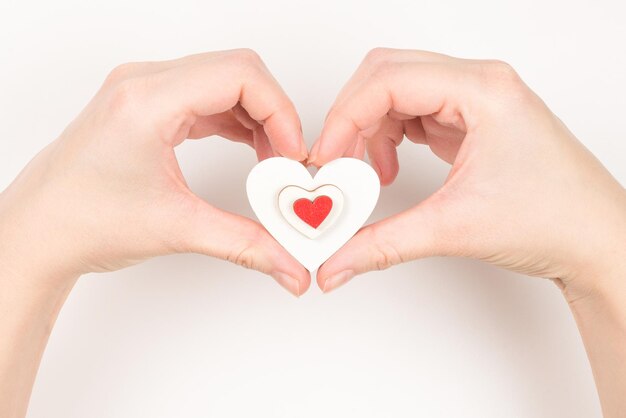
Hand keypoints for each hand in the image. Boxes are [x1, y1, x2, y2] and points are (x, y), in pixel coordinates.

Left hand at [0, 49, 310, 295]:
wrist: (40, 231)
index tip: (293, 152)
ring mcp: (144, 90)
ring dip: (257, 116)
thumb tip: (291, 266)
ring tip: (272, 159)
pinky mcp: (148, 105)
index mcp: (148, 100)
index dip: (280, 110)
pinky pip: (207, 96)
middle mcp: (144, 83)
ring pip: (224, 81)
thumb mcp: (178, 229)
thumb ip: (247, 245)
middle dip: (274, 113)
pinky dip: (236, 120)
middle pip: (238, 70)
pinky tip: (249, 150)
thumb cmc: (83, 221)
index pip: (240, 74)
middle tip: (288, 158)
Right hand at [311, 48, 625, 295]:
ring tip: (364, 171)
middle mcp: (479, 85)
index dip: (345, 116)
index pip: (389, 80)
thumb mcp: (455, 229)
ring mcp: (476, 100)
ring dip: (369, 128)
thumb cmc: (556, 219)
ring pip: (397, 91)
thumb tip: (335, 261)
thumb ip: (383, 244)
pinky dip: (388, 136)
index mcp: (482, 91)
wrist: (595, 241)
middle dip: (352, 117)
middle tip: (336, 162)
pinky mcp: (471, 120)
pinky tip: (388, 169)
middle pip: (387, 74)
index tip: (326, 157)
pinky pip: (414, 112)